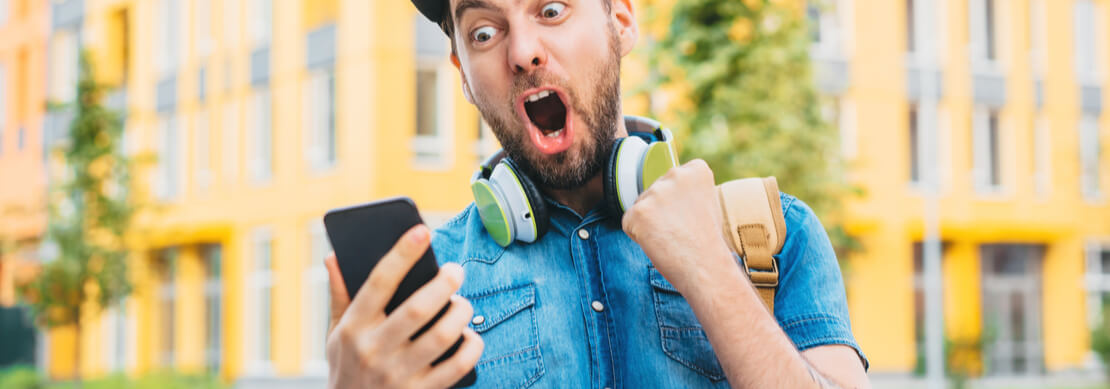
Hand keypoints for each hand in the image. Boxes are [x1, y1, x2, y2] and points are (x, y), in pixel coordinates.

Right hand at [324, 225, 483, 387]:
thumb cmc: (347, 368)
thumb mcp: (335, 334)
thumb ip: (339, 295)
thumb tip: (334, 256)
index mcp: (352, 328)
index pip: (378, 282)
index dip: (402, 253)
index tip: (422, 231)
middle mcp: (373, 350)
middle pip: (417, 309)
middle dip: (443, 283)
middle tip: (456, 270)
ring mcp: (397, 374)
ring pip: (441, 336)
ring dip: (460, 313)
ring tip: (462, 303)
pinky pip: (456, 366)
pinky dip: (471, 347)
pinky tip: (471, 336)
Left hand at [622, 159, 734, 293]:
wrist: (707, 268)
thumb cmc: (708, 242)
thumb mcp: (707, 202)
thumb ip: (686, 190)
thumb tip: (663, 191)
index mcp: (696, 169)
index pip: (672, 179)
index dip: (679, 202)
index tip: (692, 215)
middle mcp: (675, 174)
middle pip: (654, 191)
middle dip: (661, 212)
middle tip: (681, 230)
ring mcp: (655, 192)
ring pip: (641, 206)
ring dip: (650, 223)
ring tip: (671, 237)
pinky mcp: (639, 212)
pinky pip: (629, 222)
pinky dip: (639, 236)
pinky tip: (659, 243)